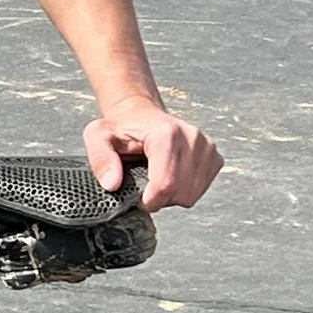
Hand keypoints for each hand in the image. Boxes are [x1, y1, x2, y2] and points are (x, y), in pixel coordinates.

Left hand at [84, 99, 222, 212]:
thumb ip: (100, 159)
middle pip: (179, 193)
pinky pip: (199, 190)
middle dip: (159, 198)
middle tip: (144, 182)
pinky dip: (183, 190)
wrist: (141, 113)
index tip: (137, 195)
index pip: (165, 183)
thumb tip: (112, 184)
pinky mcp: (214, 157)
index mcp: (166, 133)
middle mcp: (192, 138)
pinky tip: (171, 175)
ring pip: (191, 195)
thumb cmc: (122, 126)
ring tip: (156, 176)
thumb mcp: (98, 136)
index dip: (149, 200)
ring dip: (171, 196)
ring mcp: (207, 147)